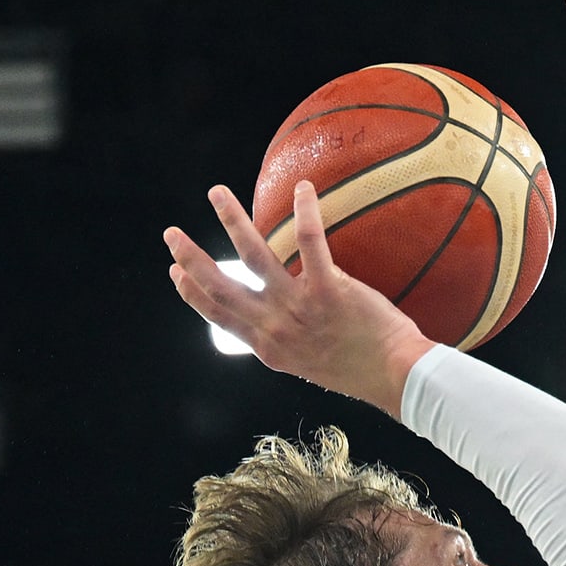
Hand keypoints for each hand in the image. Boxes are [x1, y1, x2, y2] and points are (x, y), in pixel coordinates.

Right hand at [164, 182, 434, 412]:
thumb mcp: (307, 363)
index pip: (217, 314)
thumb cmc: (359, 368)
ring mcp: (299, 307)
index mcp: (267, 347)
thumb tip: (271, 323)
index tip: (175, 271)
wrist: (394, 377)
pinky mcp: (329, 290)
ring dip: (231, 220)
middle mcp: (275, 327)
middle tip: (171, 233)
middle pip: (220, 286)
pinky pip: (310, 242)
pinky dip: (305, 212)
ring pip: (254, 255)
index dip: (191, 291)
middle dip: (191, 257)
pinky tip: (302, 188)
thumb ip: (285, 341)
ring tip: (217, 193)